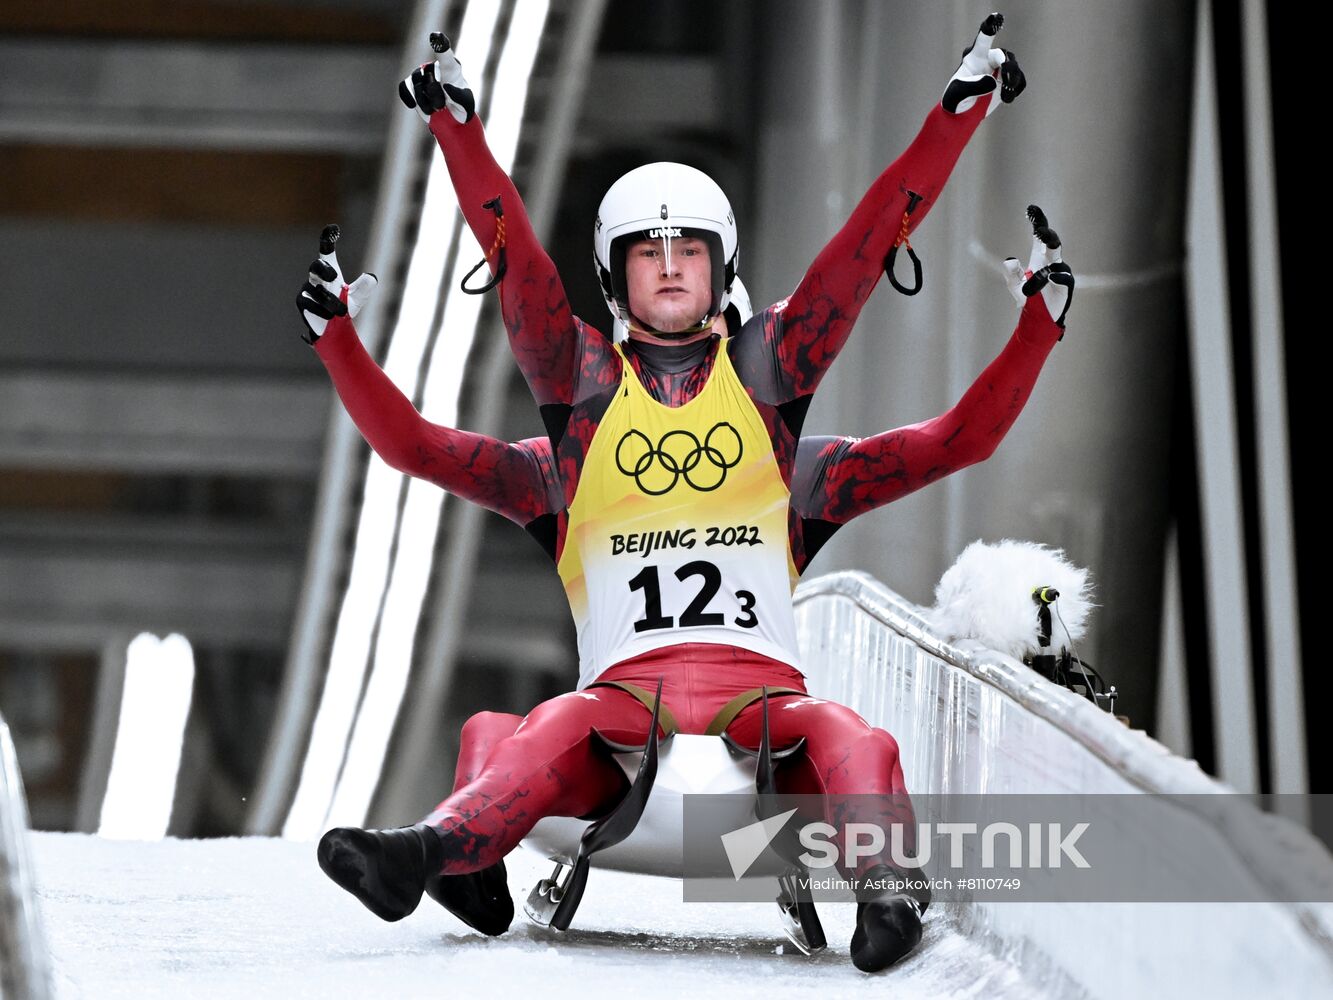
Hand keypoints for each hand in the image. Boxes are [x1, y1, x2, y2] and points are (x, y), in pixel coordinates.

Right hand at [296, 225, 377, 343]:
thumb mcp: (358, 298)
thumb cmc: (344, 306)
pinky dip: (322, 310)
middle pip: (316, 265)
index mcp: (330, 270)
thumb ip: (364, 287)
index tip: (333, 228)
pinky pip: (310, 303)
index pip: (326, 251)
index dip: (328, 239)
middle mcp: (316, 276)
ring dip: (332, 302)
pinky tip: (330, 316)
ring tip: (342, 311)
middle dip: (324, 269)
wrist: (332, 327)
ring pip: (318, 291)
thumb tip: (371, 277)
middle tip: (335, 276)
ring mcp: (307, 288)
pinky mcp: (301, 301)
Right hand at [398, 32, 474, 124]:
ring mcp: (421, 74)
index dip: (440, 44)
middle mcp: (435, 66)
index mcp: (451, 67)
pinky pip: (405, 87)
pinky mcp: (411, 84)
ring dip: (427, 104)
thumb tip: (446, 85)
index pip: (445, 53)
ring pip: (417, 87)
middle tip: (446, 105)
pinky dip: (409, 98)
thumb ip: (459, 96)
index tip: (437, 36)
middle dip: (437, 99)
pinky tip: (414, 105)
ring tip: (438, 107)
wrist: (450, 116)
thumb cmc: (461, 106)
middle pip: (429, 80)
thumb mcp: (466, 104)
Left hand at [942, 13, 1025, 115]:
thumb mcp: (957, 94)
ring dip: (1013, 80)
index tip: (996, 17)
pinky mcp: (1006, 83)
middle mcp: (987, 60)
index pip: (983, 39)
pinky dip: (1015, 90)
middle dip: (1008, 67)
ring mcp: (998, 71)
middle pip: (1003, 55)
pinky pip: (1019, 81)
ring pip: (1014, 68)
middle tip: (1006, 81)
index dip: (990, 27)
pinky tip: (1006, 98)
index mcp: (974, 57)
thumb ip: (974, 86)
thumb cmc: (954, 100)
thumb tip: (994, 80)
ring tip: (1005, 95)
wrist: (960, 114)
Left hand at [1002, 205, 1073, 328]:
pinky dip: (1056, 276)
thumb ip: (1011, 273)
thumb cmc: (1028, 296)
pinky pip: (1064, 277)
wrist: (1038, 316)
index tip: (1031, 209)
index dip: (1038, 221)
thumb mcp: (1014, 285)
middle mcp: (1052, 261)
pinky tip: (1050, 275)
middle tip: (1039, 229)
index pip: (1040, 236)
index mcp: (1040, 257)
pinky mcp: (1067, 285)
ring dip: (1041, 271)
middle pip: (1053, 242)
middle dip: (1047, 234)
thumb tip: (1009, 260)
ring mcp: (1061, 272)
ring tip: (1030, 281)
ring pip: (1055, 263)